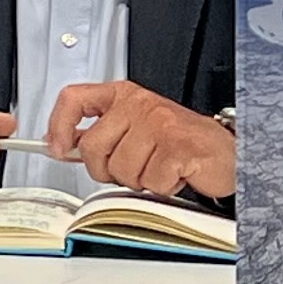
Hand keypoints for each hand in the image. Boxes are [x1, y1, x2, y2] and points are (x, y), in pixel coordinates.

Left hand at [41, 79, 235, 202]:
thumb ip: (100, 135)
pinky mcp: (177, 147)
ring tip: (159, 167)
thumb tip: (64, 146)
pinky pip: (149, 181)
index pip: (75, 98)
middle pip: (92, 147)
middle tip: (133, 167)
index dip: (59, 124)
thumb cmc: (180, 143)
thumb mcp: (135, 130)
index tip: (56, 147)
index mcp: (124, 96)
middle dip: (108, 169)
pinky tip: (174, 174)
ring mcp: (159, 124)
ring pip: (120, 169)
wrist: (226, 153)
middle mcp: (139, 105)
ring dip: (139, 180)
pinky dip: (162, 187)